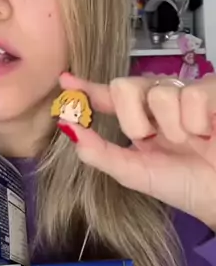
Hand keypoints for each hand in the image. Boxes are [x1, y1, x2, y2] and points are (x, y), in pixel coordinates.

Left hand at [60, 71, 215, 228]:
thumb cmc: (184, 184)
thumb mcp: (136, 173)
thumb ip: (100, 152)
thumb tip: (67, 128)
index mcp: (138, 120)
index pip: (107, 97)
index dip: (86, 87)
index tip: (65, 81)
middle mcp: (157, 102)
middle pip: (124, 86)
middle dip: (133, 119)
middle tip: (153, 139)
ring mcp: (183, 94)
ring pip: (158, 93)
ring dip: (172, 127)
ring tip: (189, 140)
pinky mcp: (210, 91)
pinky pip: (191, 94)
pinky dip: (196, 121)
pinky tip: (206, 132)